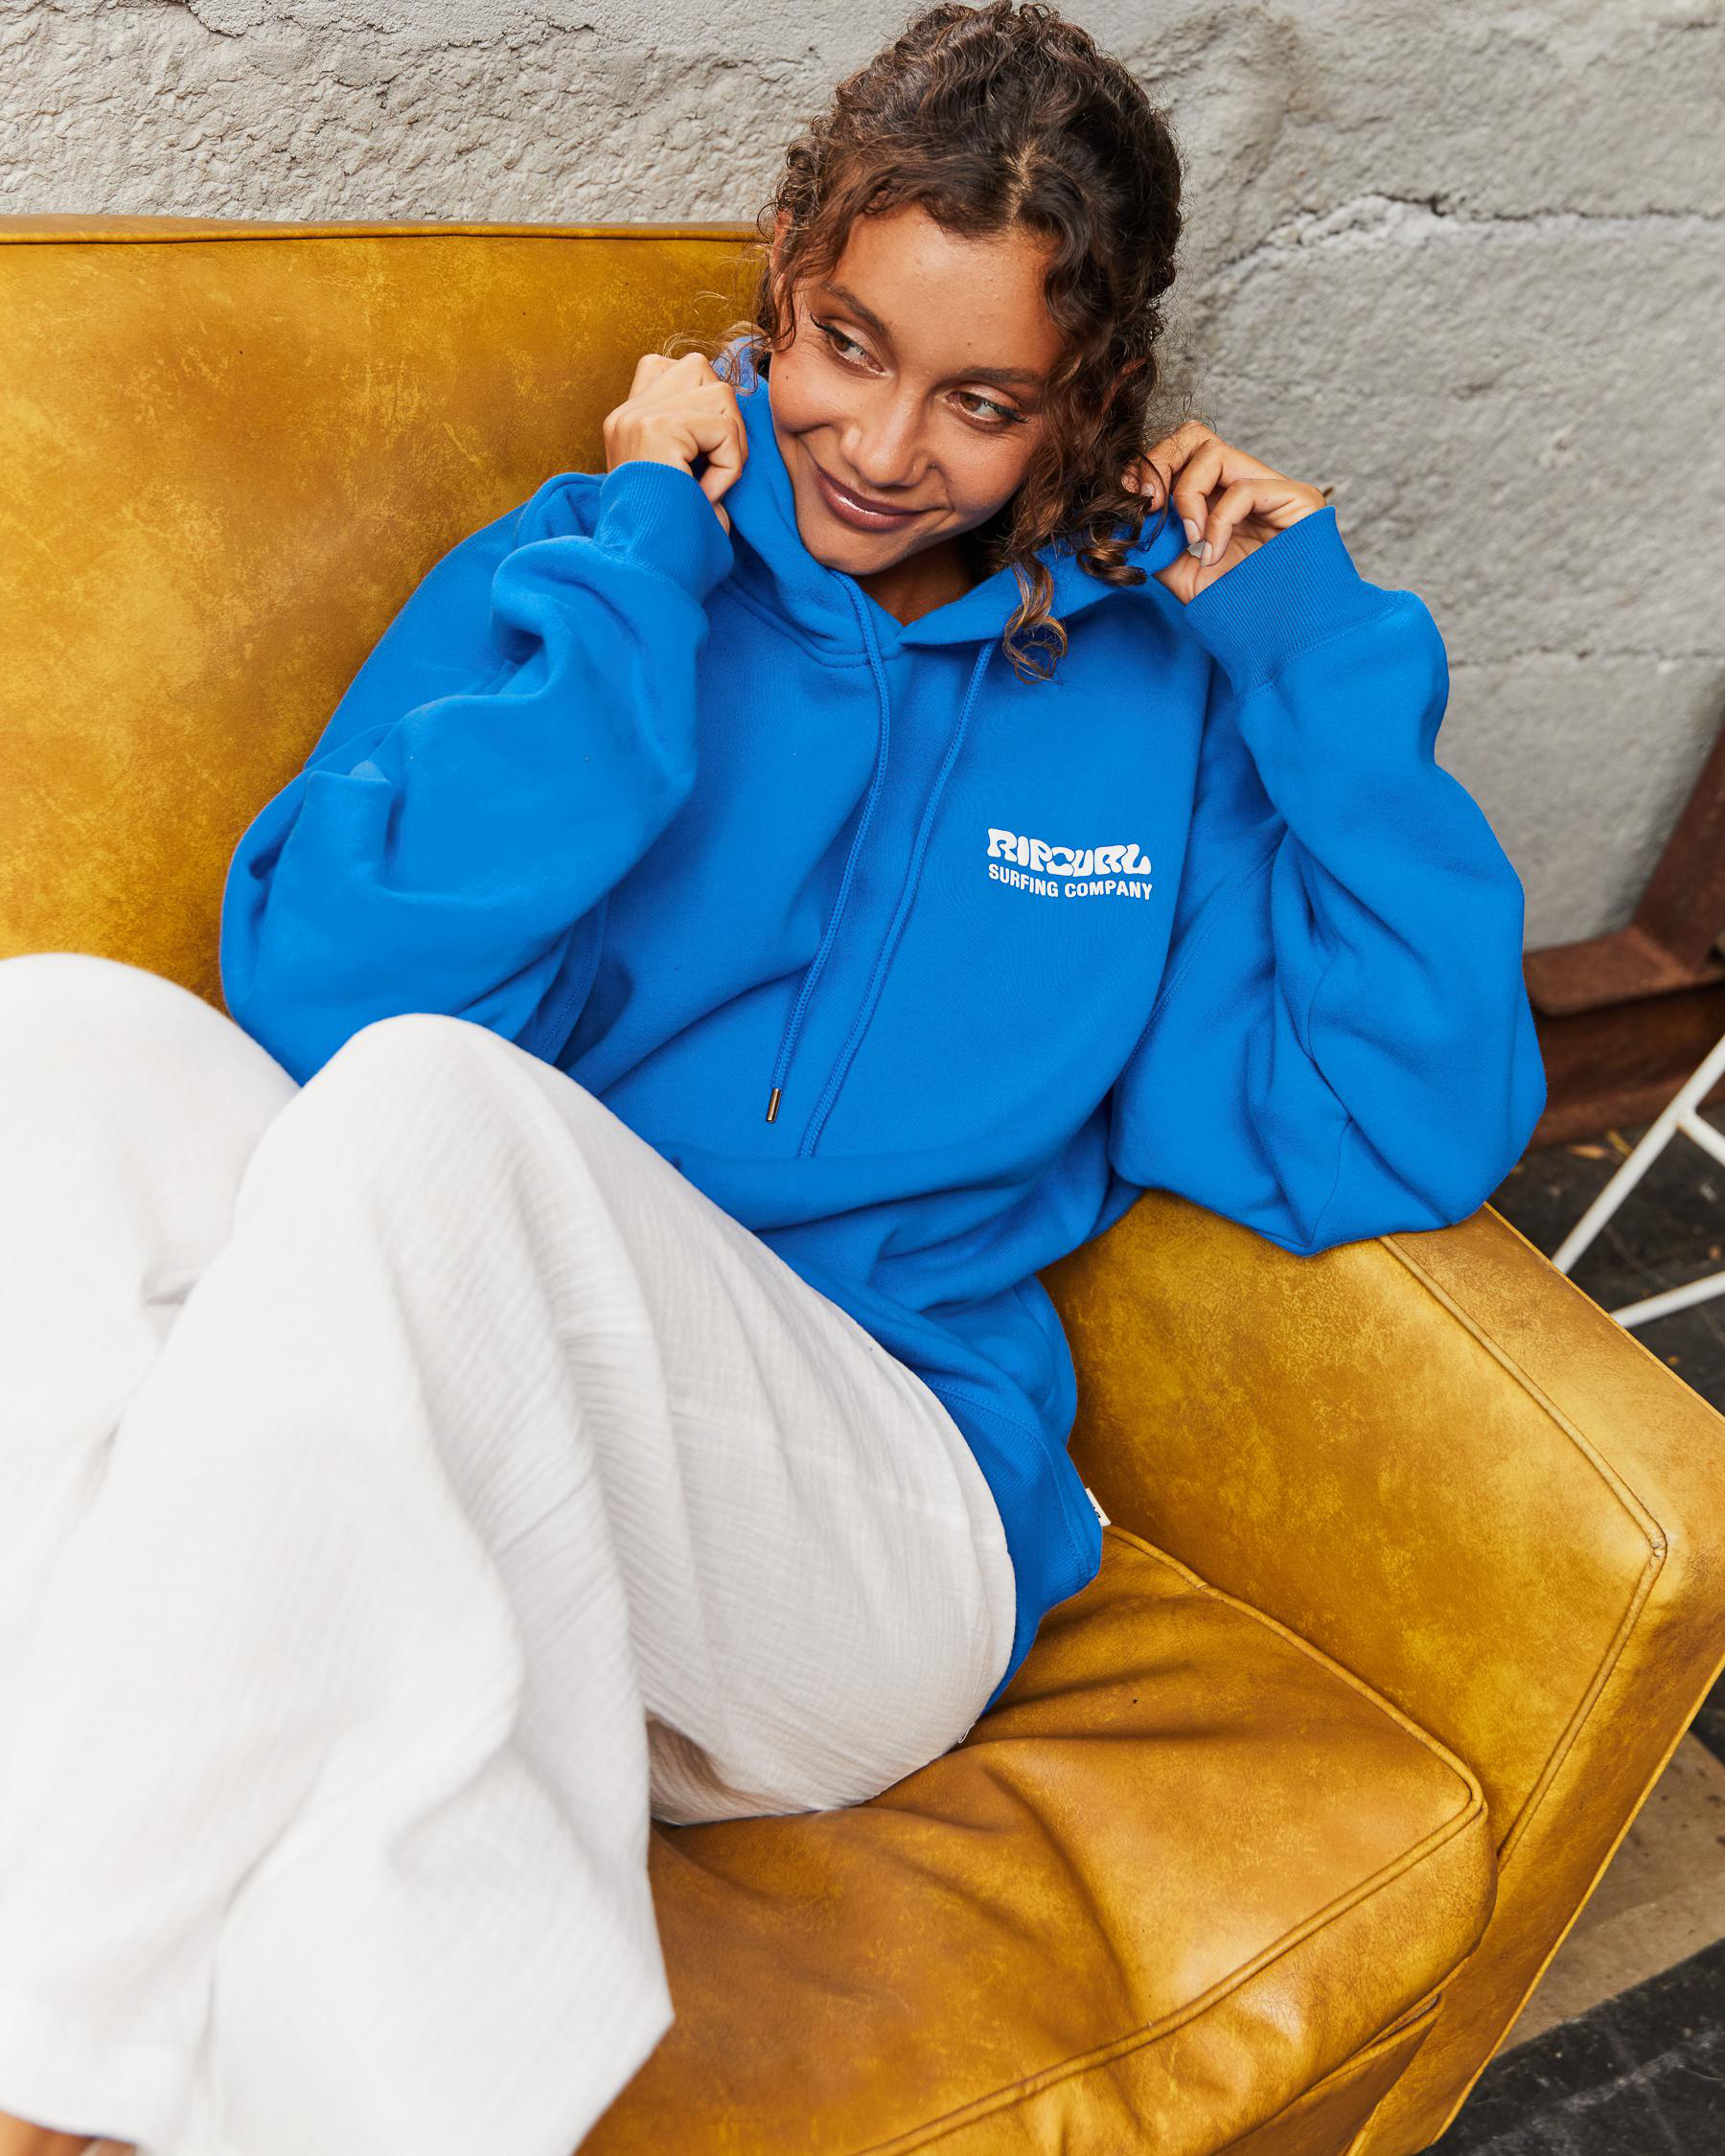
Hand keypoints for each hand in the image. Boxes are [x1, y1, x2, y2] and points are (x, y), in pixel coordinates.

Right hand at [603, 350, 746, 533]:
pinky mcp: (657, 428)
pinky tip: (707, 495)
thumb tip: (730, 396)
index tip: (698, 453)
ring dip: (731, 442)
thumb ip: (691, 433)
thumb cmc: (671, 536)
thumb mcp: (677, 476)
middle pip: (699, 369)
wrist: (646, 567)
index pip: (667, 368)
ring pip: (720, 393)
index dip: (700, 400)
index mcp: (625, 421)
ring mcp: (637, 417)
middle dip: (722, 415)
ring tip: (710, 484)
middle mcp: (626, 413)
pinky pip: (724, 431)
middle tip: (714, 466)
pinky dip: (729, 467)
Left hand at [1123, 421, 1327, 602]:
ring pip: (1214, 452)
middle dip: (1161, 463)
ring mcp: (1272, 487)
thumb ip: (1156, 543)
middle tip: (1151, 504)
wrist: (1279, 635)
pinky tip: (1213, 554)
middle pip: (1194, 434)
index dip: (1149, 466)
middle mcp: (1243, 483)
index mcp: (1217, 497)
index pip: (1180, 452)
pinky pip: (1241, 490)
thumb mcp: (1183, 574)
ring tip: (1192, 540)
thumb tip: (1123, 519)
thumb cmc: (1238, 607)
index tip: (1128, 496)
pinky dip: (1217, 522)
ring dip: (1188, 496)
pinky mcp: (1297, 497)